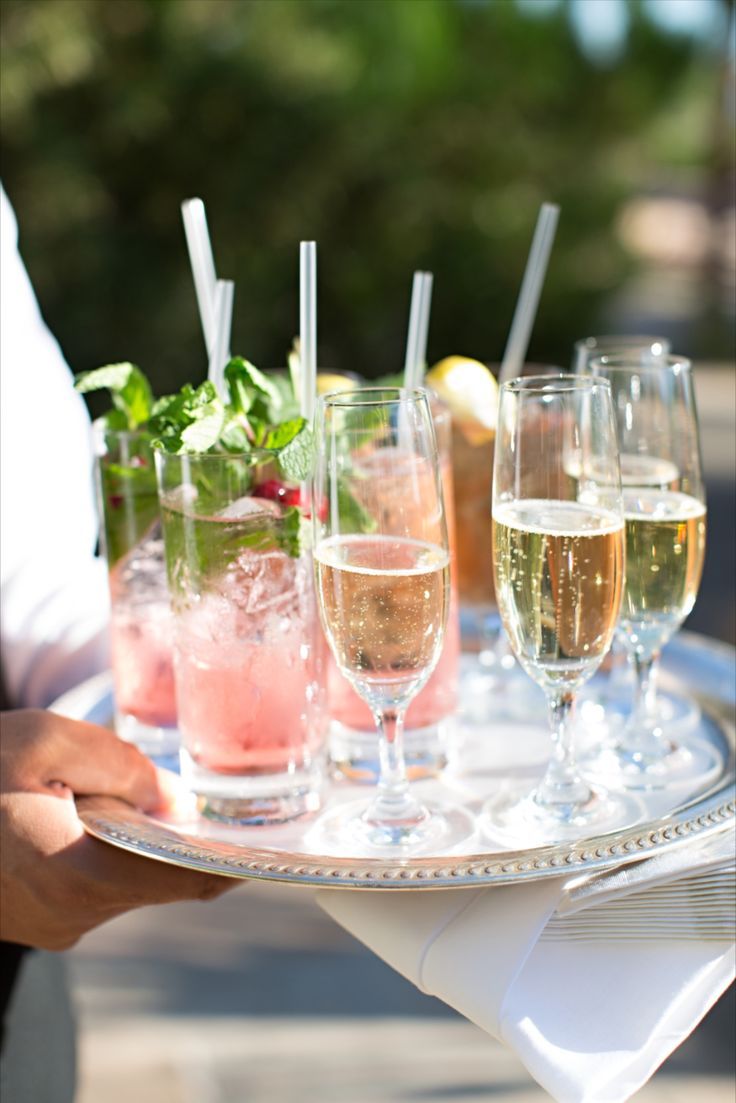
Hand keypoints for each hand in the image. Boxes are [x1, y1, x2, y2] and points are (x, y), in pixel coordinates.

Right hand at [1, 709, 230, 949]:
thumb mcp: (48, 742)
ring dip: (131, 843)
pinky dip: (100, 854)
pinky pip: (89, 889)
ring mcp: (47, 926)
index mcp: (76, 877)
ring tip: (108, 795)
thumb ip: (124, 768)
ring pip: (122, 882)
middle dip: (174, 836)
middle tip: (191, 795)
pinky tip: (81, 815)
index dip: (233, 863)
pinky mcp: (32, 922)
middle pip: (155, 878)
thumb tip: (177, 802)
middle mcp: (66, 917)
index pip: (185, 880)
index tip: (274, 846)